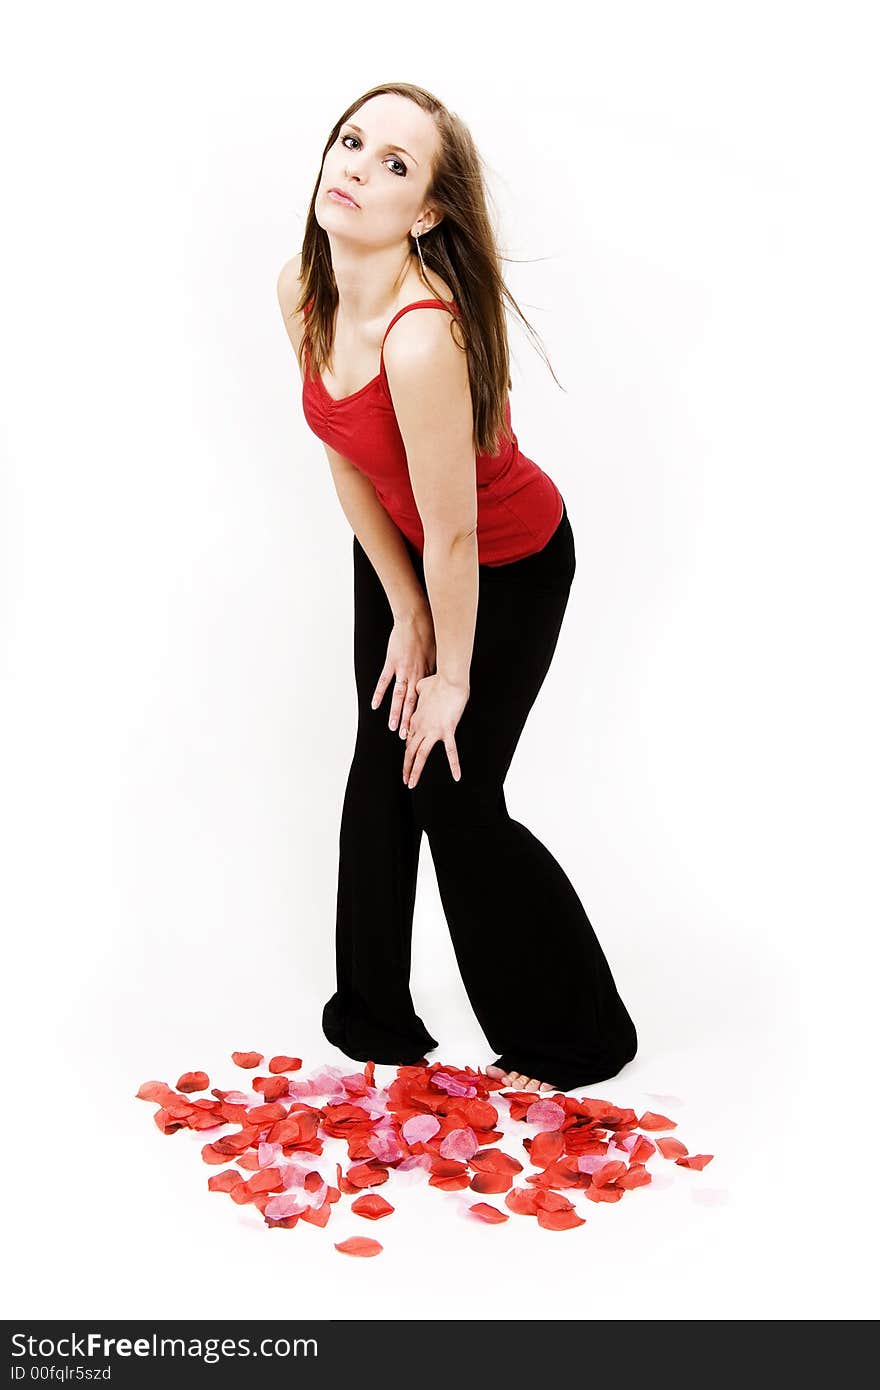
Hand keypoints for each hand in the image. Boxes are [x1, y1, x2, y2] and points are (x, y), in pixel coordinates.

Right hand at [370, 607, 435, 737]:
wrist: (416, 619)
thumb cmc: (428, 634)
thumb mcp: (435, 653)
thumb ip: (433, 668)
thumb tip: (436, 680)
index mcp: (425, 674)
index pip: (423, 700)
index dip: (421, 715)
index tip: (421, 727)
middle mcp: (414, 675)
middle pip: (411, 703)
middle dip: (408, 720)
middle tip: (405, 736)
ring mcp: (401, 670)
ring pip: (398, 697)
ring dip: (395, 713)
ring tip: (392, 727)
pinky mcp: (391, 663)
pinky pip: (384, 682)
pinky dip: (379, 694)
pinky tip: (375, 706)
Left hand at [403, 673, 468, 788]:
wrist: (449, 680)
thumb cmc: (438, 681)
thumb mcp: (423, 686)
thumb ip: (420, 691)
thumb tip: (421, 688)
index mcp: (415, 718)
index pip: (409, 739)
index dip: (408, 750)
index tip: (410, 759)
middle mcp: (420, 727)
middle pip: (410, 751)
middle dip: (406, 767)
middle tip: (405, 780)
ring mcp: (432, 730)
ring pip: (421, 755)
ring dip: (415, 771)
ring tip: (412, 784)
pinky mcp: (447, 731)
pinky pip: (451, 752)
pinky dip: (454, 765)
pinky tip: (457, 777)